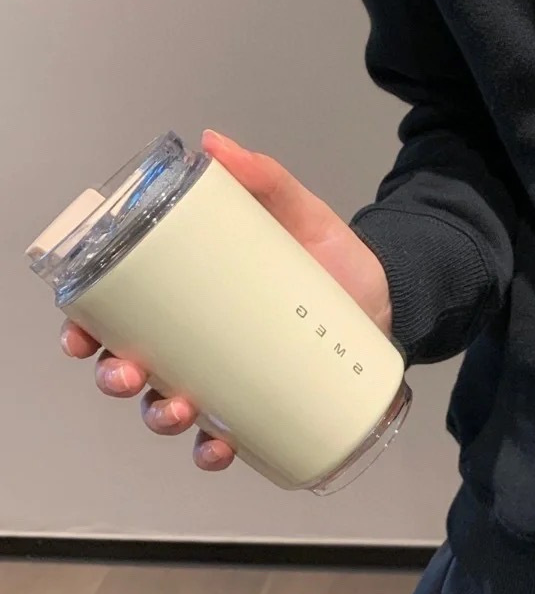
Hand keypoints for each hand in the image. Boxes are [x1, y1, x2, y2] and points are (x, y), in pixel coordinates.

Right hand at [60, 130, 391, 472]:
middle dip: (118, 377)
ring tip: (178, 409)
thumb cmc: (333, 255)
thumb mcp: (297, 211)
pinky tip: (218, 448)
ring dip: (161, 416)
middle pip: (134, 367)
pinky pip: (228, 438)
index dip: (88, 330)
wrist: (393, 294)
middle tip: (128, 373)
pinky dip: (214, 450)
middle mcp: (201, 341)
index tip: (82, 335)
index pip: (120, 316)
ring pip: (173, 407)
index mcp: (192, 296)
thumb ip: (261, 178)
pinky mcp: (266, 405)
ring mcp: (230, 376)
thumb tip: (214, 144)